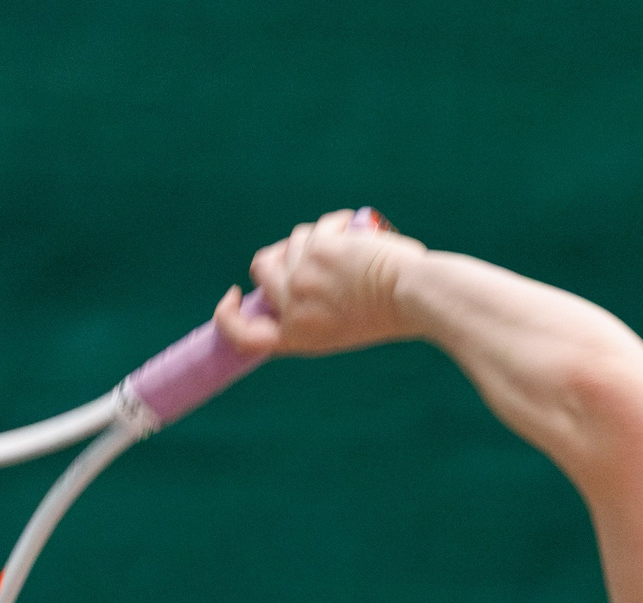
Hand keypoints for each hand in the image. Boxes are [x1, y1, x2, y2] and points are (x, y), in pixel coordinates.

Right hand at [214, 209, 427, 359]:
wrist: (414, 298)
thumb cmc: (391, 314)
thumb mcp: (342, 326)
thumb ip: (313, 309)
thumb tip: (291, 276)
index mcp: (297, 338)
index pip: (243, 335)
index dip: (229, 315)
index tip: (235, 294)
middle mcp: (292, 310)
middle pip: (262, 270)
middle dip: (280, 255)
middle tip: (309, 251)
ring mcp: (301, 277)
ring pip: (293, 242)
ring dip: (316, 237)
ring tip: (350, 247)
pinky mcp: (317, 248)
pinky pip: (319, 226)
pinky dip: (338, 224)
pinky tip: (359, 230)